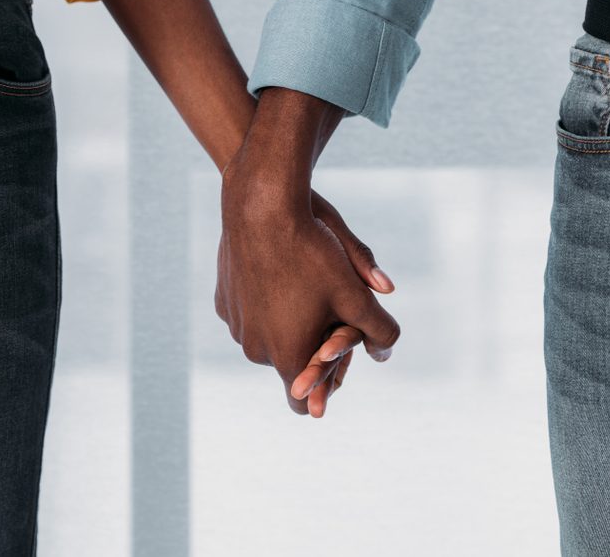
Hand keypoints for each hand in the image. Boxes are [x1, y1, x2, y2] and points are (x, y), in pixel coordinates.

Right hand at [216, 162, 398, 415]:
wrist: (260, 206)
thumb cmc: (311, 252)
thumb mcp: (354, 292)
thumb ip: (378, 329)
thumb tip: (386, 353)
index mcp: (286, 356)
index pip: (302, 403)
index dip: (324, 388)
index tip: (337, 363)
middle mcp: (254, 349)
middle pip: (290, 361)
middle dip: (311, 344)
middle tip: (332, 309)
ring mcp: (236, 325)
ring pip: (269, 336)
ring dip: (287, 323)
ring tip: (306, 285)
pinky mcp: (223, 301)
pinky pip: (250, 313)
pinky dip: (266, 303)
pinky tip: (280, 272)